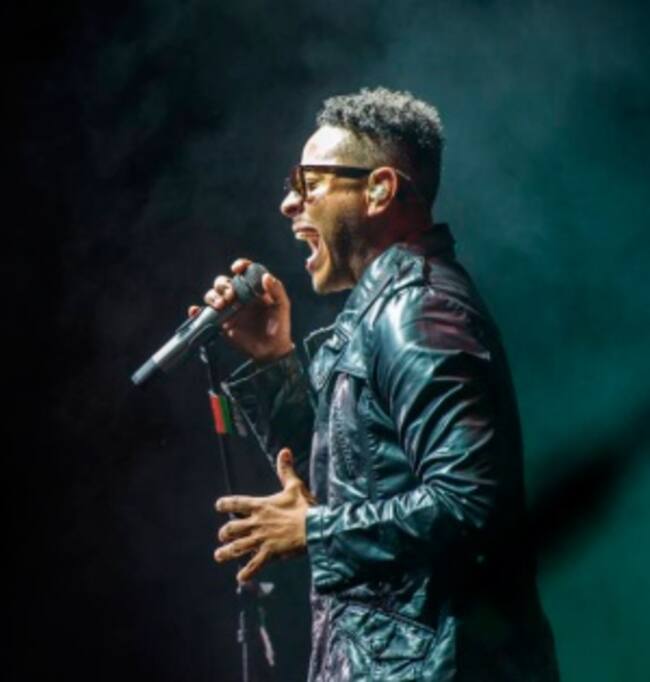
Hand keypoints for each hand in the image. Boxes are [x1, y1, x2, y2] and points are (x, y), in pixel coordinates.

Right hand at [188, 258, 294, 362]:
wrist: (271, 349)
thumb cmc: (279, 326)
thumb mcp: (282, 307)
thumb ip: (277, 290)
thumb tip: (266, 276)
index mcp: (253, 289)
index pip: (244, 271)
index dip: (240, 266)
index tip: (237, 269)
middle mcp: (239, 296)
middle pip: (223, 282)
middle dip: (223, 286)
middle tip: (230, 296)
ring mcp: (229, 308)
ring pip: (212, 295)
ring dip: (213, 296)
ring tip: (221, 305)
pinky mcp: (221, 322)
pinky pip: (205, 314)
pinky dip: (197, 311)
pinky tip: (195, 310)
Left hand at [214, 448, 314, 583]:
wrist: (314, 527)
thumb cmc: (304, 506)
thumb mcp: (294, 486)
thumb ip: (285, 470)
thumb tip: (284, 450)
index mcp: (261, 506)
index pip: (236, 503)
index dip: (225, 504)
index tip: (219, 506)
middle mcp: (257, 523)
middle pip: (232, 528)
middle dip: (225, 533)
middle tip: (223, 536)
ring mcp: (262, 539)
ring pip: (238, 547)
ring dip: (226, 552)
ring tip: (218, 555)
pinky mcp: (270, 552)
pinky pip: (255, 565)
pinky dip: (247, 572)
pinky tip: (241, 578)